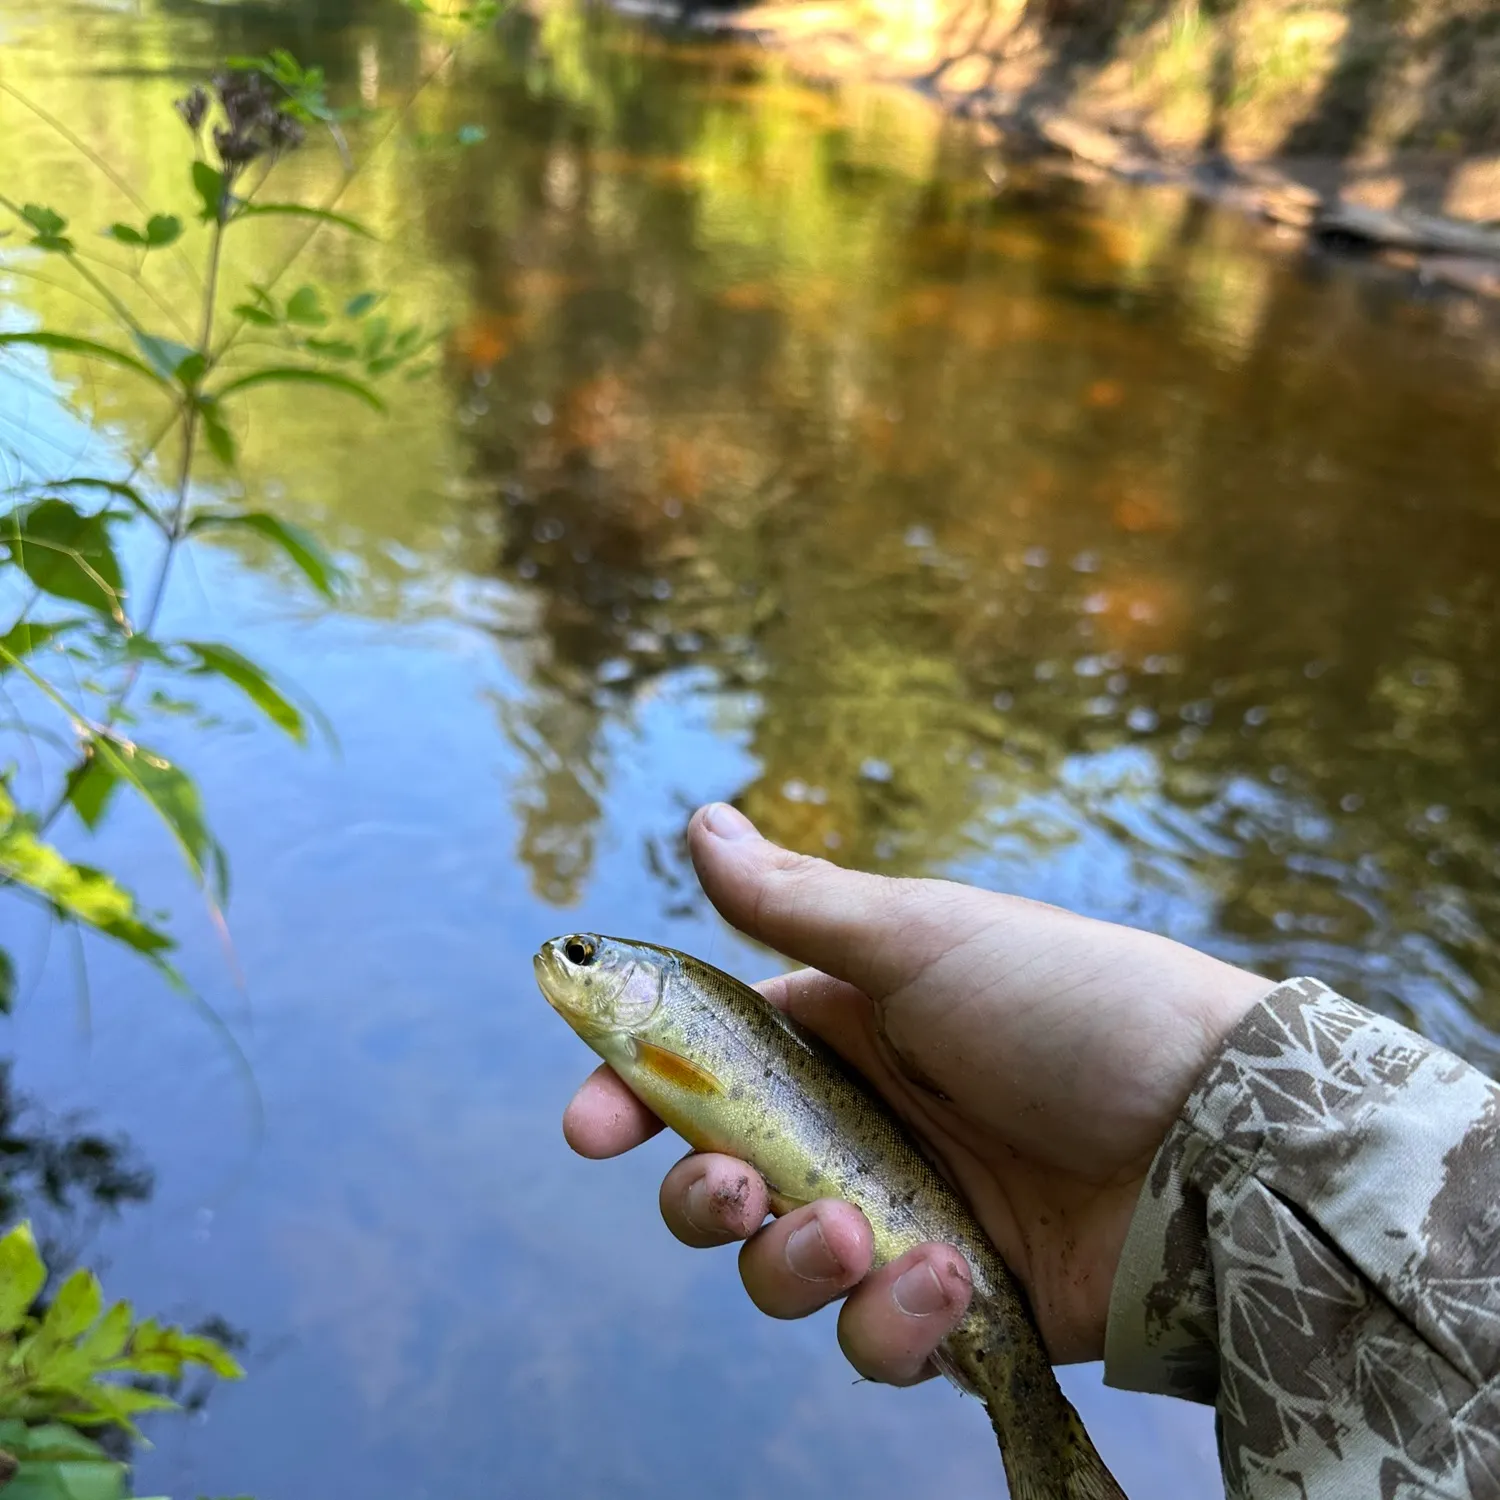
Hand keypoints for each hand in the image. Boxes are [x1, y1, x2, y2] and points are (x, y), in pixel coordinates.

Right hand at [564, 802, 1267, 1378]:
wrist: (1221, 1128)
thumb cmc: (1070, 1003)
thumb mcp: (922, 937)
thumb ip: (793, 900)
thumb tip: (697, 820)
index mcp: (841, 1029)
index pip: (702, 1065)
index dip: (632, 1096)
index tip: (588, 1130)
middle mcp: (861, 1123)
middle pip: (722, 1180)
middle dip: (704, 1196)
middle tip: (738, 1185)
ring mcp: (907, 1215)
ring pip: (782, 1274)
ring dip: (795, 1267)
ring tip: (862, 1234)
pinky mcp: (959, 1302)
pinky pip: (878, 1341)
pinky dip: (892, 1326)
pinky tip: (948, 1281)